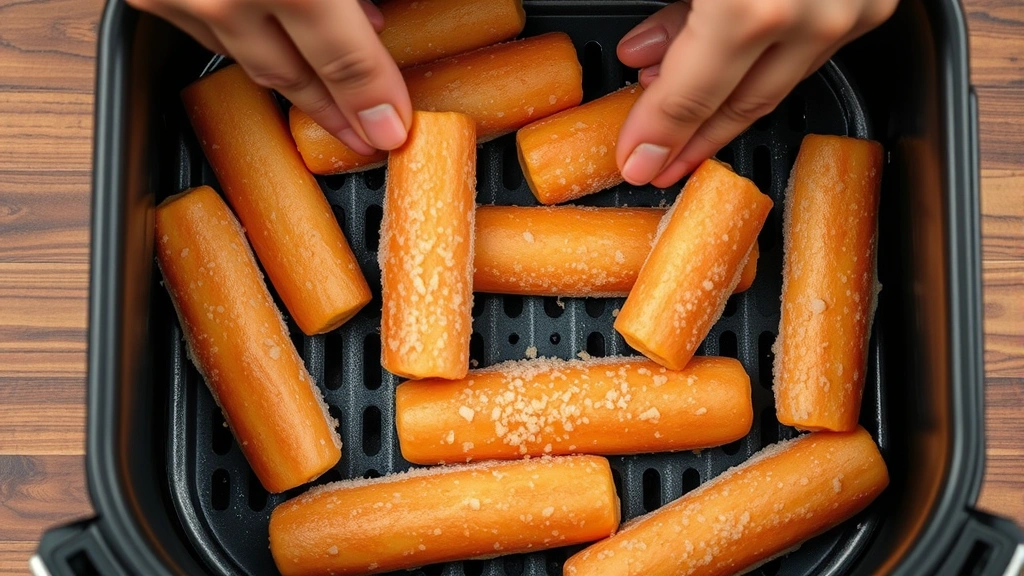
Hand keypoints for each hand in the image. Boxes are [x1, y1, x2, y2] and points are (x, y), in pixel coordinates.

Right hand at [129, 0, 411, 151]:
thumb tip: (376, 19)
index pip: (345, 60)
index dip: (375, 99)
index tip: (392, 129)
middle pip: (291, 76)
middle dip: (334, 110)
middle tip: (366, 133)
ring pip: (246, 59)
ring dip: (291, 79)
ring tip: (330, 97)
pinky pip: (204, 29)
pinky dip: (243, 36)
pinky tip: (274, 36)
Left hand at [615, 0, 896, 186]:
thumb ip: (676, 14)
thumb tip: (644, 56)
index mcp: (749, 8)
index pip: (690, 96)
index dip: (657, 132)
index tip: (636, 160)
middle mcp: (812, 14)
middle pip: (742, 103)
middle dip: (695, 138)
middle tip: (660, 160)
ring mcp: (855, 6)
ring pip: (782, 79)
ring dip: (730, 101)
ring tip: (685, 113)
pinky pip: (814, 44)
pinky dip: (770, 58)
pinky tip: (737, 58)